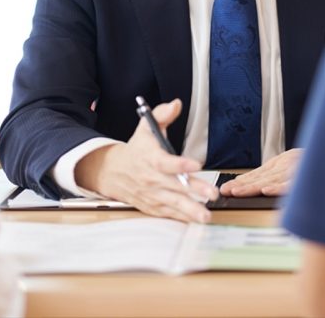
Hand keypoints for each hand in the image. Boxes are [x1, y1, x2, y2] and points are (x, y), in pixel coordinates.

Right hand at [75, 99, 218, 222]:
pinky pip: (169, 213)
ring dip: (190, 209)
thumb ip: (162, 115)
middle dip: (193, 190)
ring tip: (206, 215)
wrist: (114, 172)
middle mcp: (152, 178)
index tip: (196, 165)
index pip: (165, 162)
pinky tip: (196, 220)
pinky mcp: (153, 206)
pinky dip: (182, 218)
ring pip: (173, 203)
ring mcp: (153, 194)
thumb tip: (176, 104)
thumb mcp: (145, 128)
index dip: (180, 164)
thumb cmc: (137, 150)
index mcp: (150, 158)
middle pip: (174, 185)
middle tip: (211, 193)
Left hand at [219, 148, 302, 196]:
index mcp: (285, 161)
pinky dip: (280, 187)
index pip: (260, 173)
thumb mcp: (297, 167)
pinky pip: (294, 183)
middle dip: (243, 185)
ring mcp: (300, 169)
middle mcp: (290, 163)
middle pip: (262, 176)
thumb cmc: (321, 165)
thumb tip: (260, 188)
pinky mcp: (310, 175)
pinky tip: (267, 190)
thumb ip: (280, 177)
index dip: (243, 180)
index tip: (227, 187)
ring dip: (254, 187)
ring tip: (238, 192)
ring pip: (273, 180)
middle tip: (226, 191)